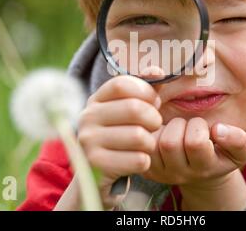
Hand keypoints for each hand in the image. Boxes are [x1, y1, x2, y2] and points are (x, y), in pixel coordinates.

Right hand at [76, 75, 162, 208]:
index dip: (146, 92)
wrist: (99, 174)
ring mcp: (88, 141)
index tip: (154, 102)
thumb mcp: (130, 110)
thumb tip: (158, 71)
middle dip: (154, 119)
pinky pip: (138, 160)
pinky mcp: (96, 165)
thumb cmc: (121, 136)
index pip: (122, 83)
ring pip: (139, 137)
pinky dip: (145, 162)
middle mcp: (87, 117)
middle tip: (154, 126)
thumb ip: (146, 89)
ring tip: (143, 145)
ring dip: (150, 143)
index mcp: (96, 99)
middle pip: (134, 109)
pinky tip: (135, 161)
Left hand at [143, 117, 245, 208]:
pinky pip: (144, 144)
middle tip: (190, 126)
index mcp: (205, 169)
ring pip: (155, 143)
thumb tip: (218, 129)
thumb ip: (239, 140)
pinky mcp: (148, 168)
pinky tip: (165, 133)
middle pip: (170, 143)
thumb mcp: (240, 151)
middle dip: (181, 124)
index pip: (195, 143)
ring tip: (178, 129)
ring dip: (166, 128)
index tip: (208, 127)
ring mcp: (161, 173)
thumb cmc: (221, 154)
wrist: (203, 173)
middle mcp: (181, 175)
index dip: (200, 127)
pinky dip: (153, 133)